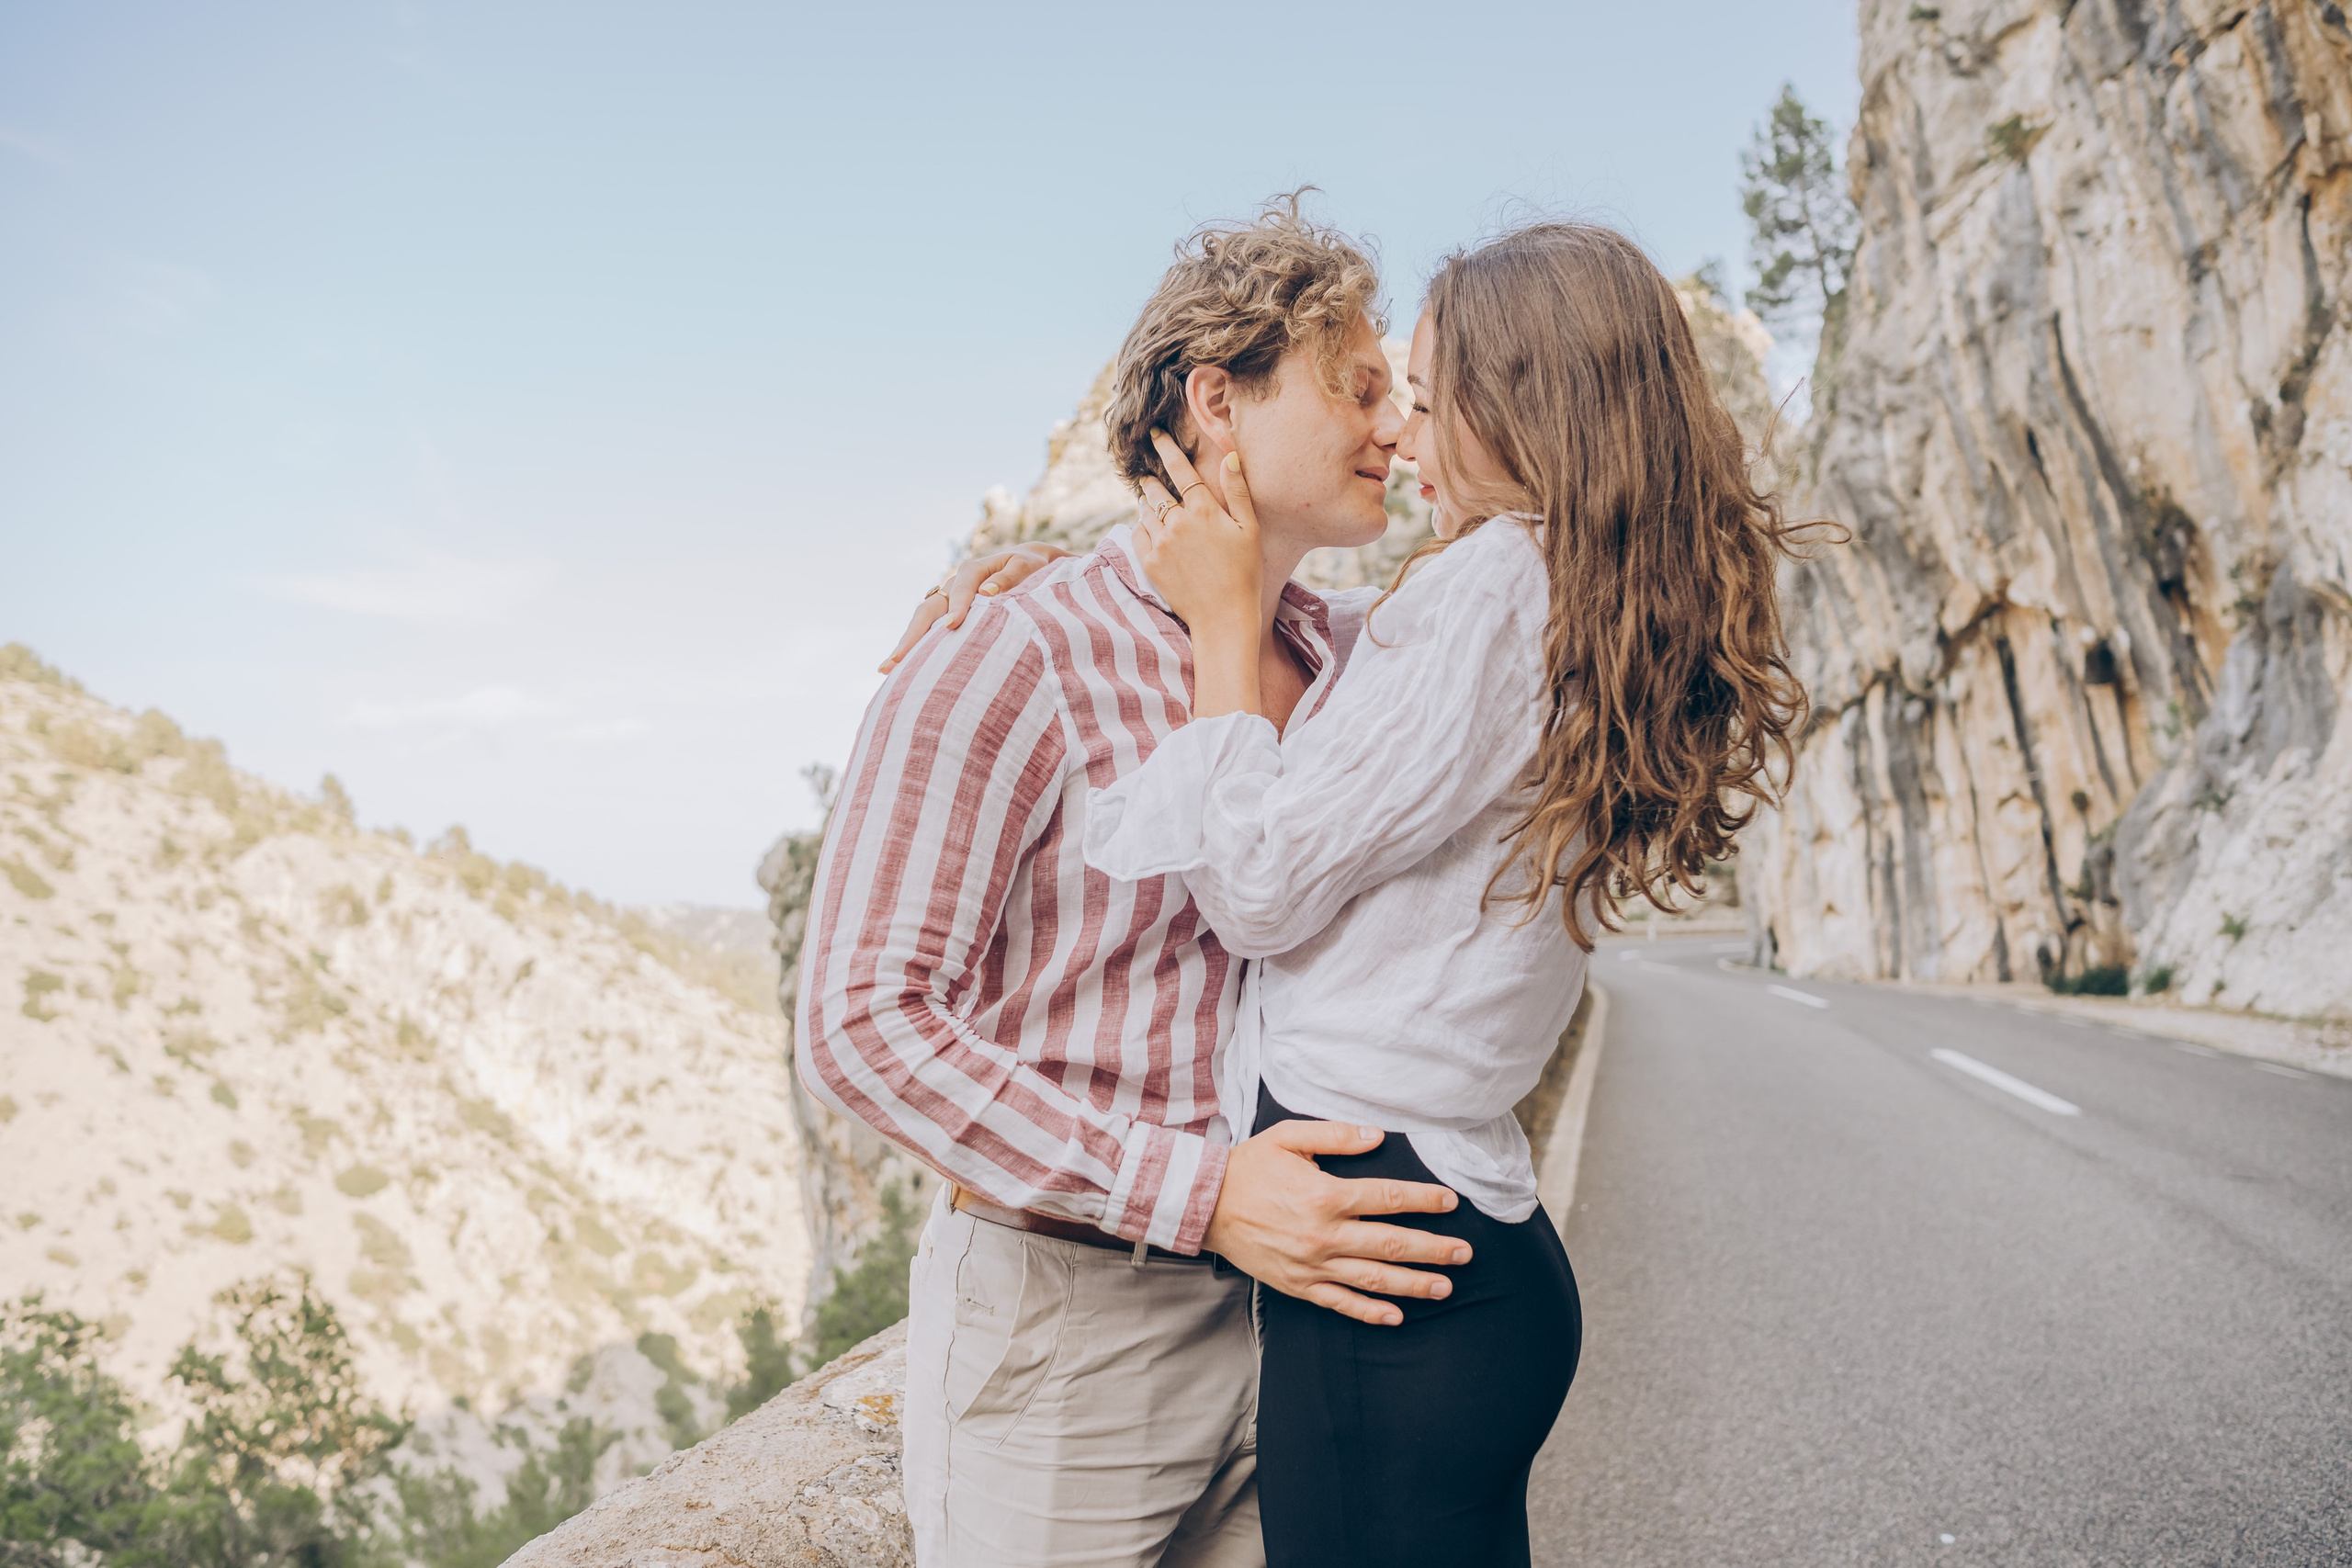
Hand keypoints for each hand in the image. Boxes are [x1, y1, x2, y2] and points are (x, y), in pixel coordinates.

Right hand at [879, 542, 1072, 673]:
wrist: (1030, 569)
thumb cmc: (1034, 569)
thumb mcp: (1028, 567)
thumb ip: (1011, 578)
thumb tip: (988, 592)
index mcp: (973, 571)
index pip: (960, 590)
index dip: (956, 607)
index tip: (952, 626)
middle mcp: (954, 585)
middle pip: (928, 609)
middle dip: (912, 634)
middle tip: (897, 660)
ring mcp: (948, 602)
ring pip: (923, 622)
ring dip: (907, 644)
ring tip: (887, 670)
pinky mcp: (949, 616)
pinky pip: (931, 632)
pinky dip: (918, 649)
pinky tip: (904, 671)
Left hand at [1134, 430, 1262, 637]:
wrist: (1223, 617)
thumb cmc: (1244, 573)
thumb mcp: (1249, 529)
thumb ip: (1237, 491)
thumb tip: (1229, 456)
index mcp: (1204, 510)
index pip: (1180, 469)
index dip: (1167, 449)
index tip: (1154, 434)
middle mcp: (1178, 522)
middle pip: (1156, 490)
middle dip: (1151, 480)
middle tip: (1148, 478)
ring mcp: (1161, 543)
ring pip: (1145, 511)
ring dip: (1146, 504)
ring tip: (1151, 505)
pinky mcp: (1149, 563)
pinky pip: (1138, 533)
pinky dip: (1142, 527)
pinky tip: (1151, 530)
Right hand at [1204, 1118, 1470, 1326]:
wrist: (1205, 1204)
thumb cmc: (1249, 1167)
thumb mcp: (1289, 1138)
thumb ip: (1336, 1136)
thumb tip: (1377, 1137)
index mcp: (1326, 1195)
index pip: (1389, 1198)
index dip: (1424, 1200)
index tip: (1450, 1202)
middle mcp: (1324, 1234)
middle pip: (1391, 1244)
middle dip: (1433, 1249)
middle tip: (1464, 1254)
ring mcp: (1312, 1264)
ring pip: (1373, 1279)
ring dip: (1413, 1284)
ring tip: (1444, 1286)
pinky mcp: (1298, 1285)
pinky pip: (1340, 1302)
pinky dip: (1369, 1312)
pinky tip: (1395, 1316)